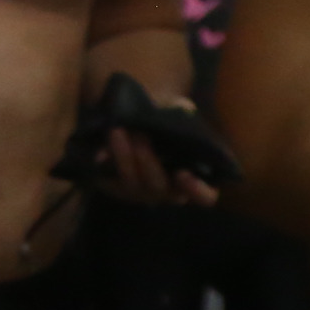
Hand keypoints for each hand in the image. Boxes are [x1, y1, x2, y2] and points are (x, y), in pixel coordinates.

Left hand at [100, 121, 219, 210]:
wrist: (139, 124)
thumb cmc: (170, 121)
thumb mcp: (182, 112)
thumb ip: (186, 112)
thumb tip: (182, 111)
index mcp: (195, 179)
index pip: (206, 197)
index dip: (196, 190)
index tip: (182, 173)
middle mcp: (169, 193)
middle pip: (159, 187)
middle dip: (148, 161)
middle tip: (141, 135)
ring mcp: (141, 193)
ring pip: (131, 183)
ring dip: (124, 157)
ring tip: (119, 131)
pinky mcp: (116, 188)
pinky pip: (109, 180)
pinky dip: (107, 162)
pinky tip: (103, 146)